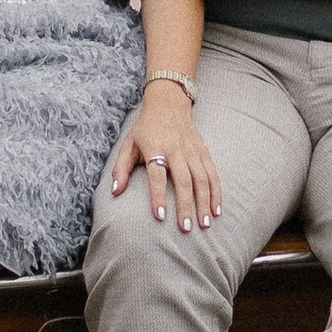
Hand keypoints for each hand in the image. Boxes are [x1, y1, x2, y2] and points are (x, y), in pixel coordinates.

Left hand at [105, 79, 220, 232]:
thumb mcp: (128, 144)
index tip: (160, 216)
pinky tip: (217, 209)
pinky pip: (212, 173)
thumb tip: (115, 192)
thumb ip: (121, 168)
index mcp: (155, 147)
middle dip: (185, 205)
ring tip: (205, 224)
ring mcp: (192, 150)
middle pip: (183, 180)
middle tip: (185, 229)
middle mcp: (176, 149)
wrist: (168, 103)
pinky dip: (216, 192)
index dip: (158, 195)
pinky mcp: (204, 151)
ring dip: (204, 202)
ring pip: (201, 179)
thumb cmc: (144, 129)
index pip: (157, 174)